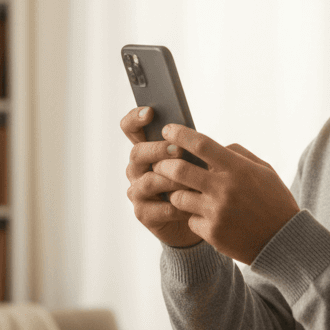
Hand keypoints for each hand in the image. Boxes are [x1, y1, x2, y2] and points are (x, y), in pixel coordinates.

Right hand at [122, 107, 204, 246]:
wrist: (199, 217)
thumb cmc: (197, 182)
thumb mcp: (196, 160)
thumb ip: (188, 146)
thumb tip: (192, 133)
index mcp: (147, 150)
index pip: (130, 128)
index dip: (135, 118)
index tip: (150, 112)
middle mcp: (137, 169)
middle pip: (137, 153)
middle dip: (158, 150)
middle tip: (179, 150)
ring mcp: (137, 192)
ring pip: (148, 181)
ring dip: (171, 180)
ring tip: (191, 182)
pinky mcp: (143, 213)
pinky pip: (156, 208)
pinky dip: (175, 206)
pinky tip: (191, 206)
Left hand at [151, 122, 300, 264]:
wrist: (283, 241)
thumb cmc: (274, 201)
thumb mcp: (264, 170)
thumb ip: (237, 154)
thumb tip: (209, 147)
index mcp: (238, 169)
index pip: (201, 144)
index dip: (180, 134)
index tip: (167, 130)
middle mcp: (225, 189)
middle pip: (179, 170)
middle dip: (163, 164)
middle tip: (159, 163)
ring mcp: (216, 212)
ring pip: (177, 197)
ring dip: (176, 193)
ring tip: (181, 192)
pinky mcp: (212, 233)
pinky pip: (189, 219)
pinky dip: (193, 216)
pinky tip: (203, 216)